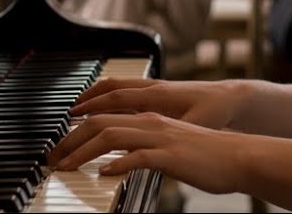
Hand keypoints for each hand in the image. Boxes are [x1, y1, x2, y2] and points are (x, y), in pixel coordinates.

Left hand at [49, 112, 249, 195]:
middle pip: (100, 123)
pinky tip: (104, 174)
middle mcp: (152, 122)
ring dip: (83, 152)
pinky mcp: (170, 156)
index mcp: (150, 118)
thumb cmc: (207, 156)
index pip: (104, 117)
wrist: (239, 156)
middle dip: (70, 140)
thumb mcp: (169, 148)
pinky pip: (138, 157)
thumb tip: (117, 161)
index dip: (77, 131)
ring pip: (112, 136)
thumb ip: (144, 149)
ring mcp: (161, 138)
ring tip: (66, 167)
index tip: (59, 147)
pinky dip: (117, 165)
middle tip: (52, 158)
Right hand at [71, 77, 241, 130]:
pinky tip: (104, 108)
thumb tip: (146, 151)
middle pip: (111, 88)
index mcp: (158, 95)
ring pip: (118, 85)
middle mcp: (154, 88)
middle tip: (67, 114)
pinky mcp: (159, 92)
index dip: (93, 107)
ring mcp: (156, 88)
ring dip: (96, 95)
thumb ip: (171, 137)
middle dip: (87, 100)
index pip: (117, 98)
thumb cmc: (217, 112)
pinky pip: (127, 89)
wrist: (234, 98)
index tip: (73, 117)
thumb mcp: (195, 126)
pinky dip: (110, 96)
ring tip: (79, 107)